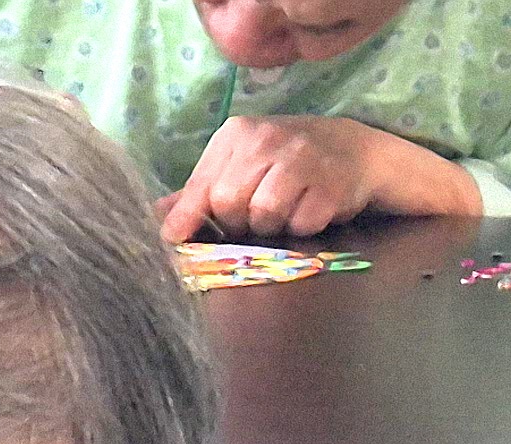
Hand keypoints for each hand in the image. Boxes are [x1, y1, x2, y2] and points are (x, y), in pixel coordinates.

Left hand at [158, 114, 477, 239]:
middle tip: (255, 216)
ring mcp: (302, 159)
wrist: (352, 152)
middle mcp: (267, 139)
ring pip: (264, 215)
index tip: (174, 241)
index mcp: (237, 134)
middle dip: (238, 221)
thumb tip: (157, 219)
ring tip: (284, 210)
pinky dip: (302, 226)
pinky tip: (310, 210)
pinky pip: (301, 223)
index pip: (201, 187)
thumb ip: (197, 194)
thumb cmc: (283, 165)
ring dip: (271, 225)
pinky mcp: (331, 184)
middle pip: (229, 204)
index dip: (188, 219)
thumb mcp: (238, 167)